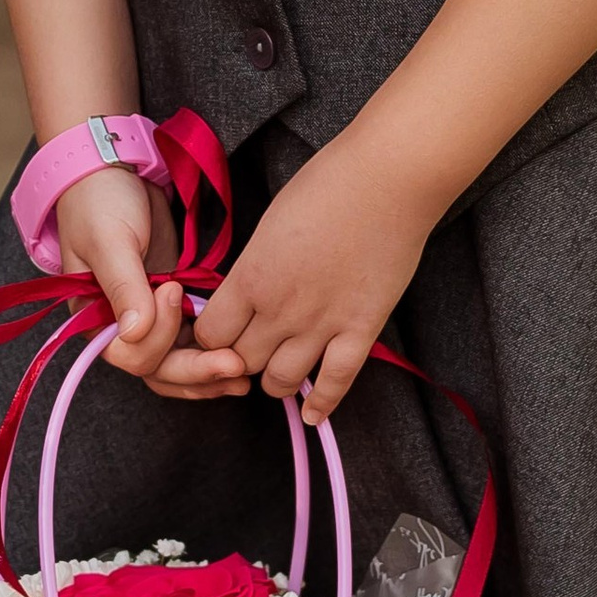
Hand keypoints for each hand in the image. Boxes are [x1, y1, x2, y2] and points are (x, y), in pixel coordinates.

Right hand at [51, 167, 248, 401]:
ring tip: (243, 375)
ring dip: (209, 373)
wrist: (115, 168)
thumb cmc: (100, 201)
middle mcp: (121, 327)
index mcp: (95, 318)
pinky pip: (193, 342)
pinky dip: (213, 353)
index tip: (174, 291)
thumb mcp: (108, 241)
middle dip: (196, 370)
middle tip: (234, 363)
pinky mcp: (174, 305)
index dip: (158, 337)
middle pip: (159, 368)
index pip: (130, 353)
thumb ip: (123, 287)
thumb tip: (135, 333)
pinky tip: (239, 357)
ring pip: (178, 364)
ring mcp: (150, 318)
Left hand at [194, 139, 432, 419]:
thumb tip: (247, 289)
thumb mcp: (269, 223)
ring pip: (279, 381)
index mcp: (250, 277)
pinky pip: (335, 383)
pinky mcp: (361, 330)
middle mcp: (278, 309)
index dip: (210, 338)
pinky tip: (312, 415)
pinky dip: (321, 404)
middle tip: (248, 350)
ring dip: (274, 381)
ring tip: (278, 372)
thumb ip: (255, 265)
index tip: (218, 332)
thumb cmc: (327, 185)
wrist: (387, 180)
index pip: (210, 334)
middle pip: (239, 361)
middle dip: (238, 359)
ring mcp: (321, 324)